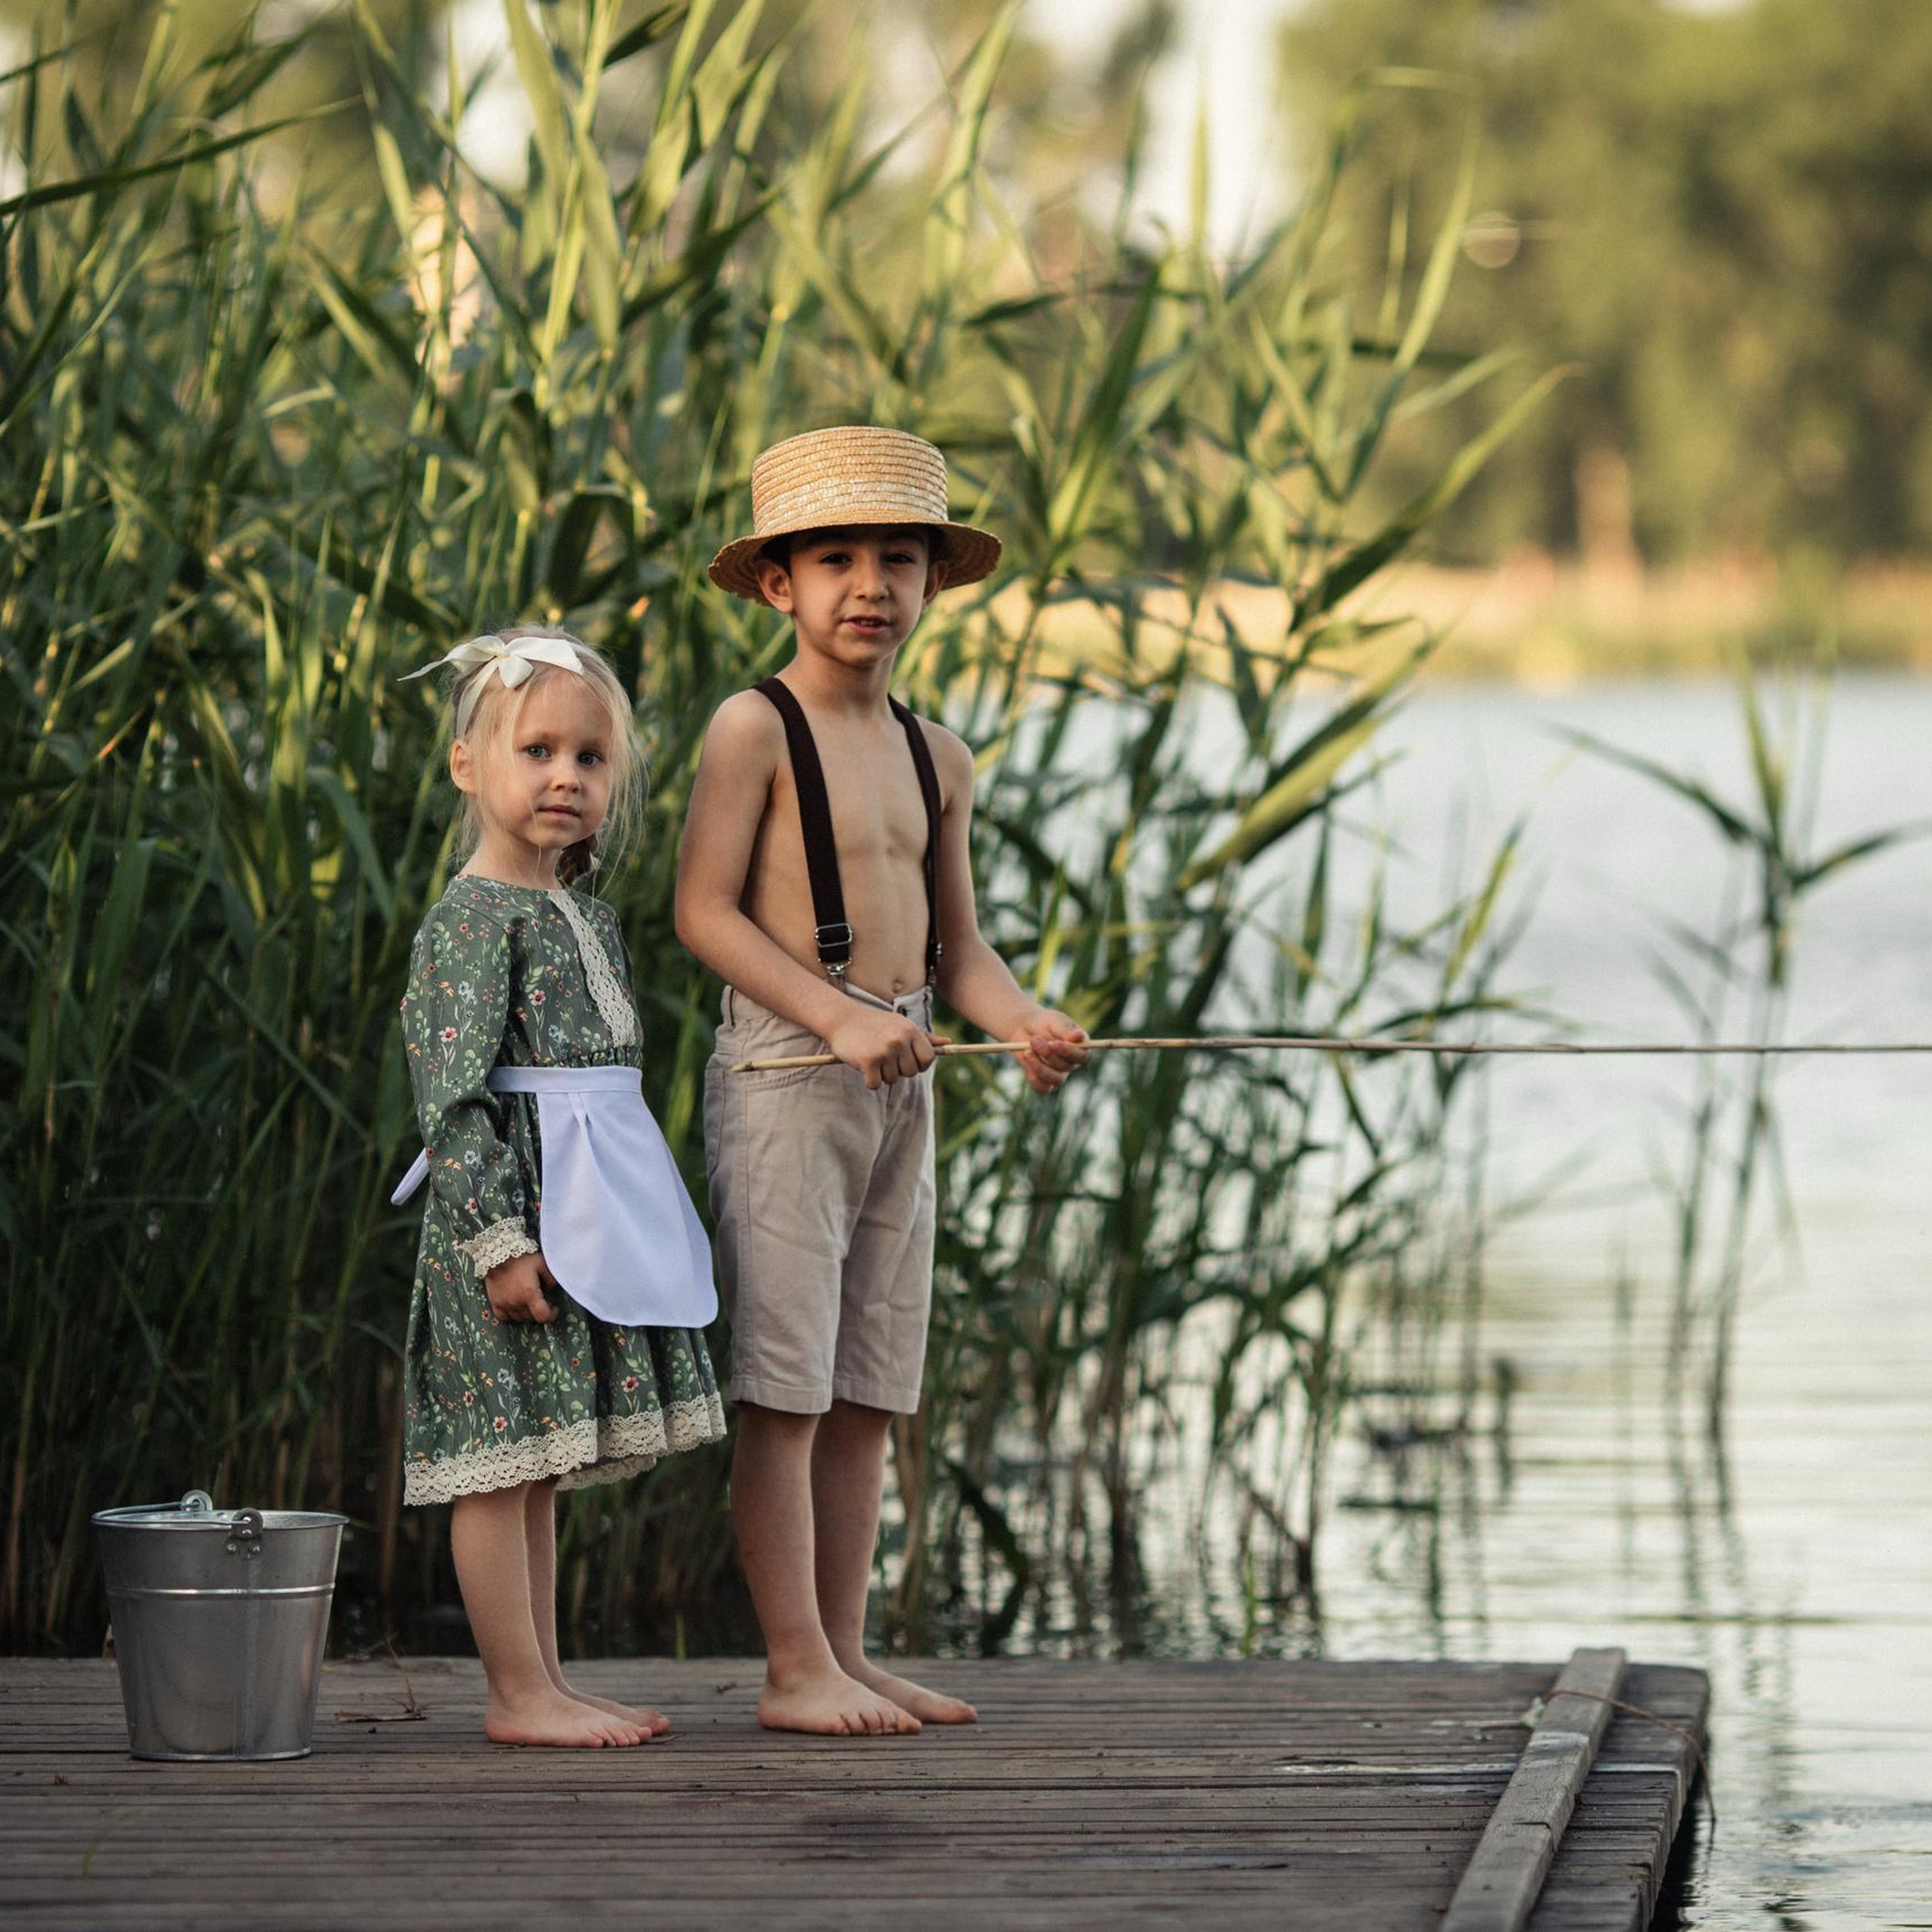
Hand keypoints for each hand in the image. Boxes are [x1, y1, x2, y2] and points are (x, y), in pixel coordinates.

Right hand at [485, 1250, 558, 1322]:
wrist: (497, 1253)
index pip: (542, 1316)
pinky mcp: (494, 1302)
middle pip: (531, 1317)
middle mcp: (516, 1302)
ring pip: (519, 1318)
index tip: (554, 1308)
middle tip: (542, 1301)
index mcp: (529, 1294)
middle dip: (539, 1311)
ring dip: (527, 1314)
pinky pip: (503, 1317)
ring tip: (529, 1303)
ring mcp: (504, 1304)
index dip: (551, 1315)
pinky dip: (511, 1316)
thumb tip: (550, 1288)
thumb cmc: (521, 1258)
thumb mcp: (542, 1263)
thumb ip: (551, 1278)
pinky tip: (516, 1307)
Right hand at [824, 1004, 938, 1090]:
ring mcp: (884, 1051)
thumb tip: (948, 1043)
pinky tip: (862, 1064)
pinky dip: (868, 1080)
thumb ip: (924, 1037)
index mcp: (910, 1030)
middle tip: (884, 1057)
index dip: (919, 1065)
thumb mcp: (900, 1025)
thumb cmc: (874, 1023)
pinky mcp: (868, 1061)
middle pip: (910, 1072)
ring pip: (892, 1080)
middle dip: (898, 1070)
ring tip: (871, 1056)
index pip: (928, 1059)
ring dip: (881, 1074)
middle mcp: (899, 1040)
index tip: (907, 1062)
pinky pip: (875, 1084)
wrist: (841, 1019)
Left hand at [1014, 1009, 1087, 1095]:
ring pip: (1056, 1079)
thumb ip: (1065, 1030)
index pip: (1082, 1056)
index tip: (1055, 1043)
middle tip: (1034, 1040)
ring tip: (1027, 1051)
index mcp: (1080, 1047)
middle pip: (1066, 1067)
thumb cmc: (1044, 1022)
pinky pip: (1043, 1087)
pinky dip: (1034, 1077)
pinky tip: (1027, 1062)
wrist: (1025, 1028)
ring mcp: (1059, 1073)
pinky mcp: (1044, 1080)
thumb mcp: (1055, 1021)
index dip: (1069, 1052)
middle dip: (1048, 1054)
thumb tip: (1079, 1036)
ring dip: (1040, 1066)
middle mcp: (1071, 1062)